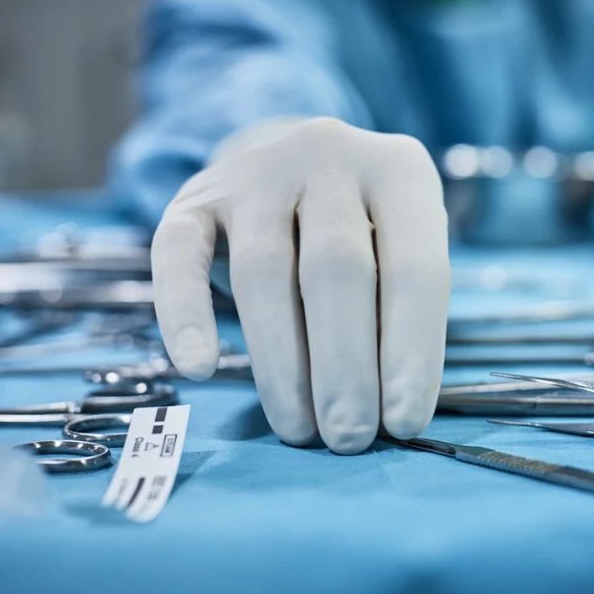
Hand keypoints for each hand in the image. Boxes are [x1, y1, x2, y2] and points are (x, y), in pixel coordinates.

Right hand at [151, 118, 450, 453]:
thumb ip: (400, 309)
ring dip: (280, 362)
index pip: (414, 268)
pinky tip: (200, 367)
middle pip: (336, 269)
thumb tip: (388, 408)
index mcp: (400, 172)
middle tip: (348, 438)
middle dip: (345, 366)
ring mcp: (257, 170)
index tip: (403, 423)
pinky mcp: (196, 196)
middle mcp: (330, 155)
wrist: (293, 163)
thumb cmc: (364, 227)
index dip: (411, 352)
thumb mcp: (403, 245)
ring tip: (297, 427)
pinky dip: (185, 313)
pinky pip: (179, 254)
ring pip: (263, 271)